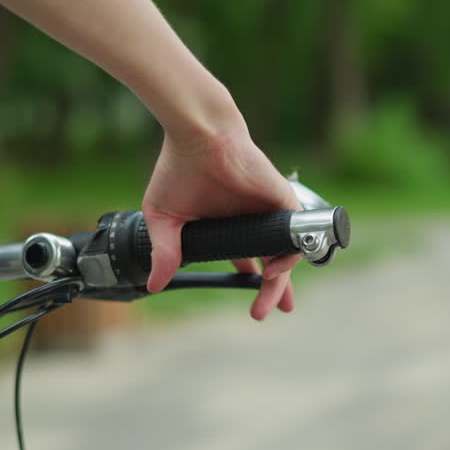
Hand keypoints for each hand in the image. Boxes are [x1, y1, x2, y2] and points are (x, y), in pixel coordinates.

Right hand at [142, 123, 301, 320]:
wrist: (199, 135)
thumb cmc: (179, 168)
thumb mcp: (166, 219)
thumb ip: (165, 252)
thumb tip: (153, 285)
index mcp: (230, 225)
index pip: (248, 259)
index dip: (253, 281)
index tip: (254, 307)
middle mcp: (253, 220)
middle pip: (272, 262)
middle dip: (274, 291)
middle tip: (267, 313)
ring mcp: (269, 212)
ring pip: (285, 254)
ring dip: (280, 281)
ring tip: (270, 301)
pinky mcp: (282, 201)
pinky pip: (295, 235)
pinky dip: (289, 255)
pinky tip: (275, 271)